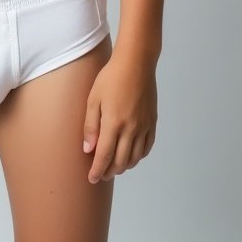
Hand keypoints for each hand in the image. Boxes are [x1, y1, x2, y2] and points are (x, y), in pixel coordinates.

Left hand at [82, 52, 156, 183]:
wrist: (136, 63)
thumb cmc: (110, 77)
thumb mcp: (94, 98)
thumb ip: (90, 125)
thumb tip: (88, 150)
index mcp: (113, 123)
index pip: (104, 156)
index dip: (97, 170)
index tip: (91, 179)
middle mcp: (131, 129)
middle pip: (121, 161)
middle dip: (109, 172)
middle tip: (101, 174)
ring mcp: (144, 126)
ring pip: (135, 158)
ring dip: (124, 166)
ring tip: (114, 166)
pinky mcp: (152, 122)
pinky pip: (147, 147)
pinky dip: (138, 156)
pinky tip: (131, 155)